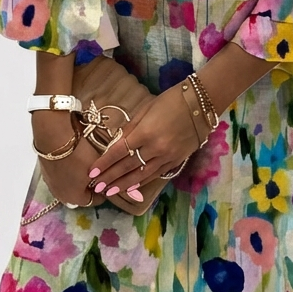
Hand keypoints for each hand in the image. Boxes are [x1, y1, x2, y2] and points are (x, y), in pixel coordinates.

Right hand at [30, 110, 106, 208]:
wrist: (53, 137)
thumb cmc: (79, 154)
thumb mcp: (98, 166)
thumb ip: (104, 177)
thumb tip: (108, 181)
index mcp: (75, 198)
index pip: (95, 200)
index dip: (104, 190)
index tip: (109, 181)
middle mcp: (61, 195)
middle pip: (80, 195)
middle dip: (89, 187)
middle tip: (97, 174)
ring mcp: (51, 184)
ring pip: (69, 185)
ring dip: (77, 179)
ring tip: (85, 165)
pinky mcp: (44, 172)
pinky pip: (60, 176)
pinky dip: (67, 171)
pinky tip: (72, 160)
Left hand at [84, 84, 200, 200]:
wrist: (201, 104)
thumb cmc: (171, 100)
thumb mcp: (146, 109)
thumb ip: (130, 128)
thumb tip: (116, 143)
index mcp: (145, 132)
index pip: (119, 152)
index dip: (104, 163)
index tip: (92, 172)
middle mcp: (155, 148)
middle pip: (128, 167)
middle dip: (110, 177)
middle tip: (96, 187)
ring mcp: (167, 157)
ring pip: (141, 175)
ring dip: (123, 185)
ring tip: (109, 191)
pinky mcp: (176, 161)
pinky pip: (155, 174)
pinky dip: (142, 182)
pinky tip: (131, 187)